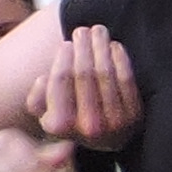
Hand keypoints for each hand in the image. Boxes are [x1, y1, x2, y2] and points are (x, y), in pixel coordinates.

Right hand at [38, 26, 147, 144]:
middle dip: (83, 47)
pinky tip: (114, 46)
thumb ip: (36, 99)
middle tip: (82, 30)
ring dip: (101, 47)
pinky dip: (120, 59)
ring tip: (98, 31)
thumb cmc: (71, 118)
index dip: (63, 57)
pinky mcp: (134, 117)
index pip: (60, 80)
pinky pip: (126, 79)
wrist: (105, 141)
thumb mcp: (46, 115)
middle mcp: (87, 127)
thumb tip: (42, 79)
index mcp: (60, 125)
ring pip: (105, 73)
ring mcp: (113, 123)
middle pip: (84, 73)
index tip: (66, 43)